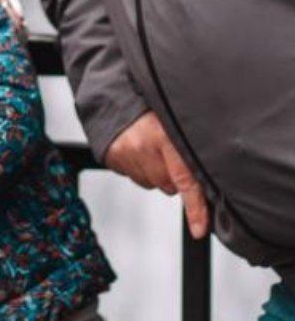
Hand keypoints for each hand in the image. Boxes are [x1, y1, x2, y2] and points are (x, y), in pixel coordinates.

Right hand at [104, 111, 208, 238]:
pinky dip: (137, 166)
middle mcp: (143, 145)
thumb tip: (210, 182)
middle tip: (167, 151)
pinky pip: (133, 176)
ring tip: (150, 146)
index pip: (185, 179)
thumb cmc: (150, 106)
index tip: (199, 228)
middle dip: (172, 175)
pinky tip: (136, 148)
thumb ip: (191, 147)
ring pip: (151, 182)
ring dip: (153, 171)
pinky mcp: (111, 157)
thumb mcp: (175, 120)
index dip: (195, 207)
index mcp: (165, 135)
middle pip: (168, 184)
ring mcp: (125, 152)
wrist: (114, 92)